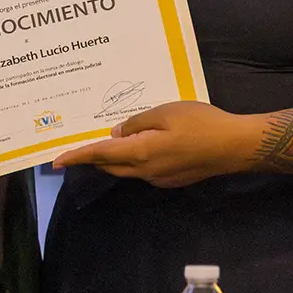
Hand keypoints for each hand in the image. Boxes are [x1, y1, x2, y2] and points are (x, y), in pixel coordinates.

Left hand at [53, 101, 239, 187]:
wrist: (235, 146)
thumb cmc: (201, 123)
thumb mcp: (165, 112)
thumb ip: (136, 123)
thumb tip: (116, 135)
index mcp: (141, 153)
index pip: (101, 156)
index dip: (78, 157)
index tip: (57, 161)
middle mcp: (146, 172)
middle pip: (111, 166)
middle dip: (94, 158)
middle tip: (81, 145)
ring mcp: (160, 179)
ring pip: (127, 170)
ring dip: (115, 158)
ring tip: (110, 140)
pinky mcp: (172, 180)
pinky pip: (143, 170)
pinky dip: (134, 159)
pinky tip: (141, 144)